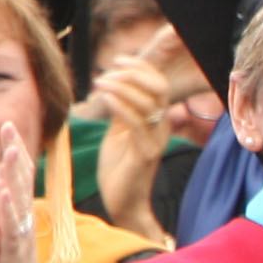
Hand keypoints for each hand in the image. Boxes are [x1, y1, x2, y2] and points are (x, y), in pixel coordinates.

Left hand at [0, 124, 61, 262]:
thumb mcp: (1, 237)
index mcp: (18, 222)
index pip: (18, 182)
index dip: (13, 154)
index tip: (9, 125)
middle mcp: (23, 228)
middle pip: (22, 187)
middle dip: (16, 156)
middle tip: (12, 126)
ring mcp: (20, 244)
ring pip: (19, 206)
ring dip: (17, 179)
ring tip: (11, 152)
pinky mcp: (15, 261)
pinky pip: (12, 233)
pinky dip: (9, 212)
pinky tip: (5, 193)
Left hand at [91, 54, 173, 242]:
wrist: (124, 202)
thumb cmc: (119, 167)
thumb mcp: (118, 131)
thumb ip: (121, 108)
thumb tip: (112, 83)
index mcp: (157, 120)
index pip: (159, 83)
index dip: (140, 66)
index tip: (116, 60)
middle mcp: (162, 127)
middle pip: (159, 88)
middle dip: (133, 73)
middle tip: (106, 73)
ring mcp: (156, 140)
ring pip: (147, 102)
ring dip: (121, 86)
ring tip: (99, 83)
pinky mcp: (146, 153)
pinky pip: (136, 122)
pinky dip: (120, 105)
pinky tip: (104, 97)